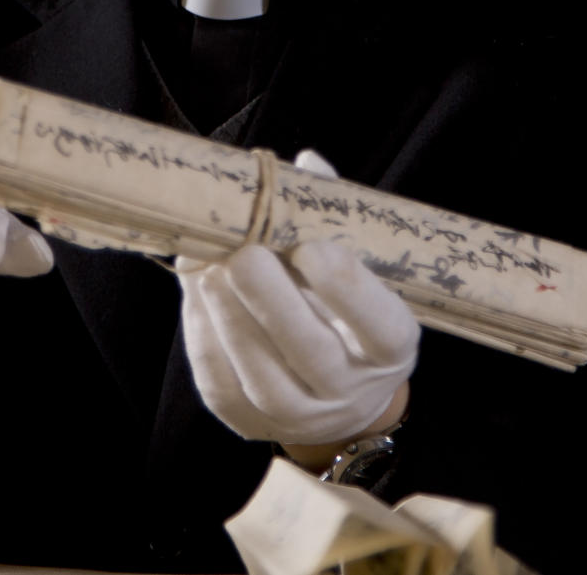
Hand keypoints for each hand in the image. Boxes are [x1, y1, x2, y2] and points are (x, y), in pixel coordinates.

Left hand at [177, 150, 418, 444]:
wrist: (332, 388)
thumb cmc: (342, 304)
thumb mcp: (359, 263)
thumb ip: (333, 216)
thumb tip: (307, 165)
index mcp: (390, 347)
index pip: (380, 326)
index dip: (347, 287)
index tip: (313, 247)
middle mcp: (350, 391)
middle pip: (313, 352)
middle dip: (272, 299)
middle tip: (243, 251)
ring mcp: (299, 413)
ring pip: (262, 375)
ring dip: (230, 315)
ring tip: (207, 265)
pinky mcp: (247, 420)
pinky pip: (221, 381)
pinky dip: (205, 332)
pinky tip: (196, 288)